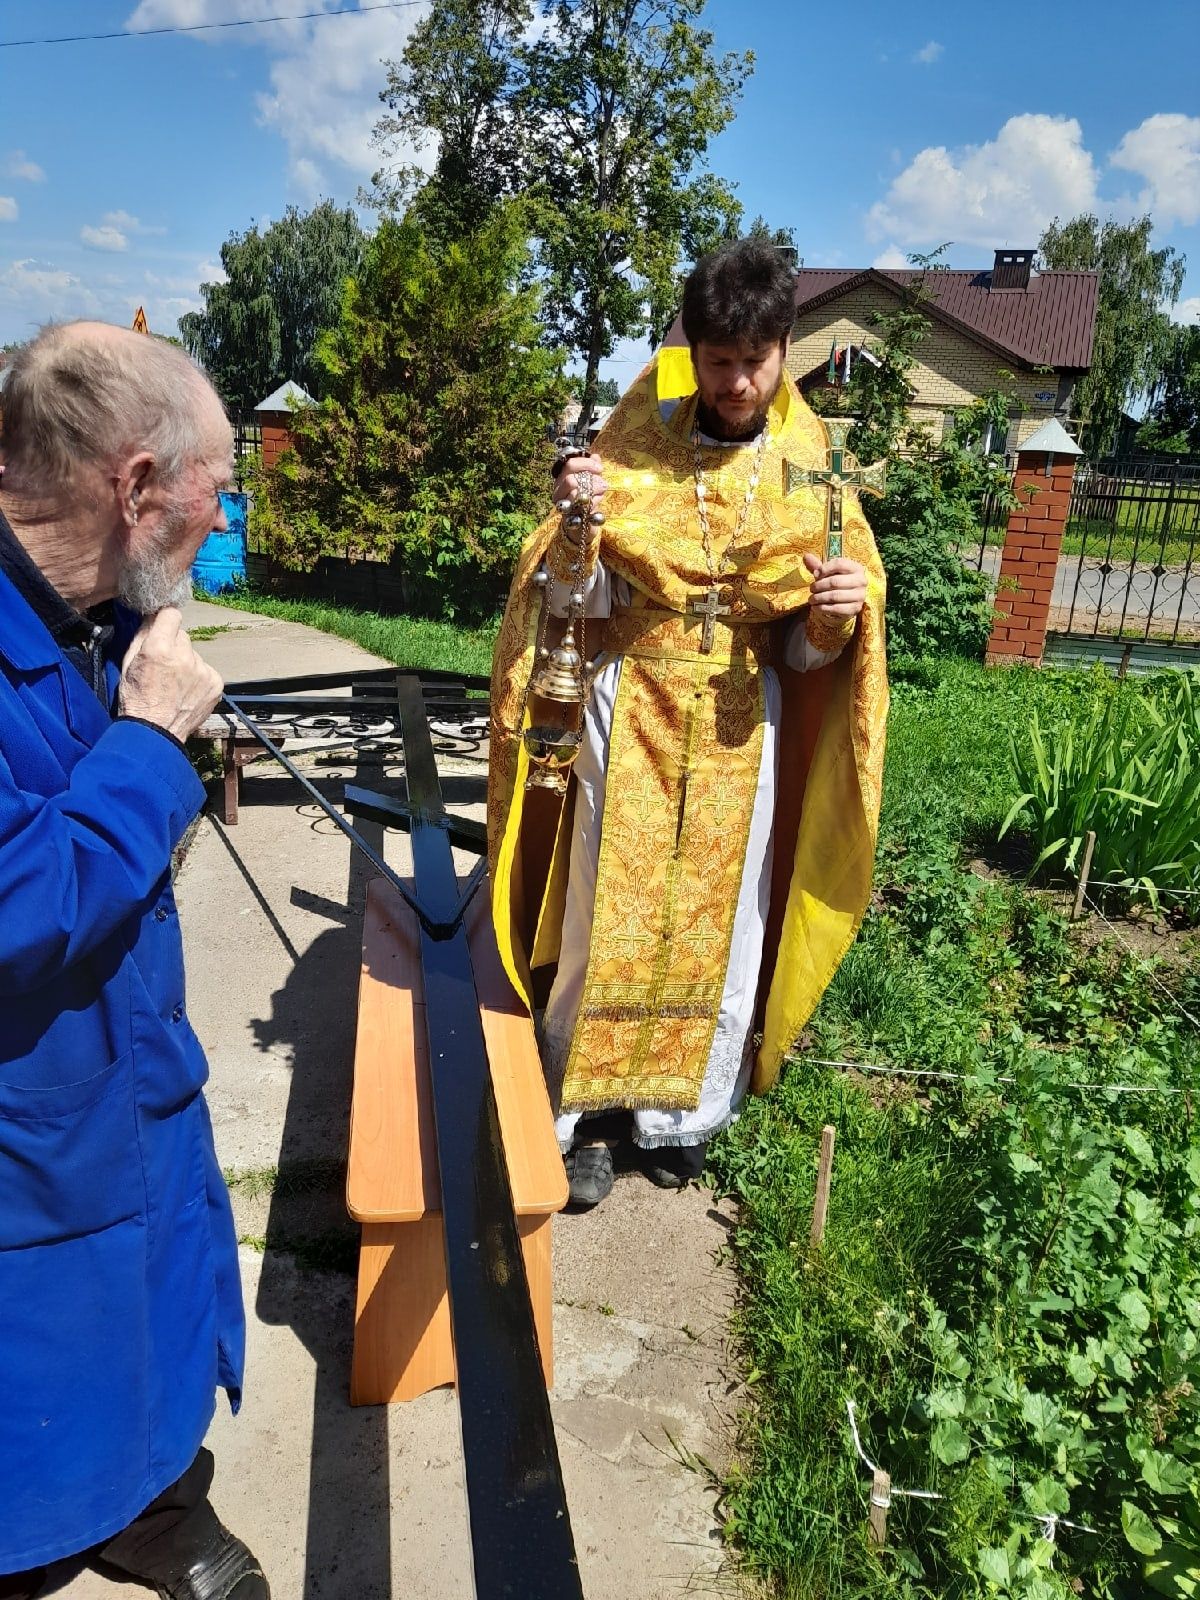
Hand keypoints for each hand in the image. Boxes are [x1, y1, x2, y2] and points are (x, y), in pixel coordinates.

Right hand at [118, 608, 223, 740]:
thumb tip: (153, 615)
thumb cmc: (136, 698)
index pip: (172, 614)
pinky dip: (198, 678)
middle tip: (164, 666)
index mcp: (159, 648)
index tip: (163, 626)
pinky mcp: (215, 683)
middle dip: (173, 646)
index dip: (165, 620)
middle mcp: (184, 656)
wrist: (155, 733)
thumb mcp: (128, 663)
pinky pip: (206, 670)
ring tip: (175, 684)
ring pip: (194, 655)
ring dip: (186, 663)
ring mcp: (203, 671)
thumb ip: (142, 635)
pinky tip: (186, 692)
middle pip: (183, 636)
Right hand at [553, 453, 607, 511]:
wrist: (583, 518)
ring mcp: (564, 505)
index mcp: (560, 479)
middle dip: (590, 478)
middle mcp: (558, 492)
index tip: (599, 467)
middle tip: (601, 480)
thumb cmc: (585, 495)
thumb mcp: (589, 478)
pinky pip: (584, 506)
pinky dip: (595, 500)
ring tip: (602, 488)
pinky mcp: (572, 516)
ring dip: (594, 489)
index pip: (569, 465)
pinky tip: (598, 498)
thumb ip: (591, 466)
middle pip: (570, 480)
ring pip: (577, 493)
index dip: (586, 464)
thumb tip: (595, 456)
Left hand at [803, 553, 867, 618]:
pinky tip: (815, 607)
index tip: (815, 574)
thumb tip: (806, 556)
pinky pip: (836, 609)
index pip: (839, 564)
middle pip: (835, 581)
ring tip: (811, 599)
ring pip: (835, 596)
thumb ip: (818, 566)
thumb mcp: (829, 573)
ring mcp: (860, 596)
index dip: (824, 569)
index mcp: (856, 568)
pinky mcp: (855, 609)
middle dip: (819, 586)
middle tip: (811, 589)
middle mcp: (861, 581)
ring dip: (819, 598)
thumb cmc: (837, 583)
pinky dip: (823, 608)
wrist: (847, 602)